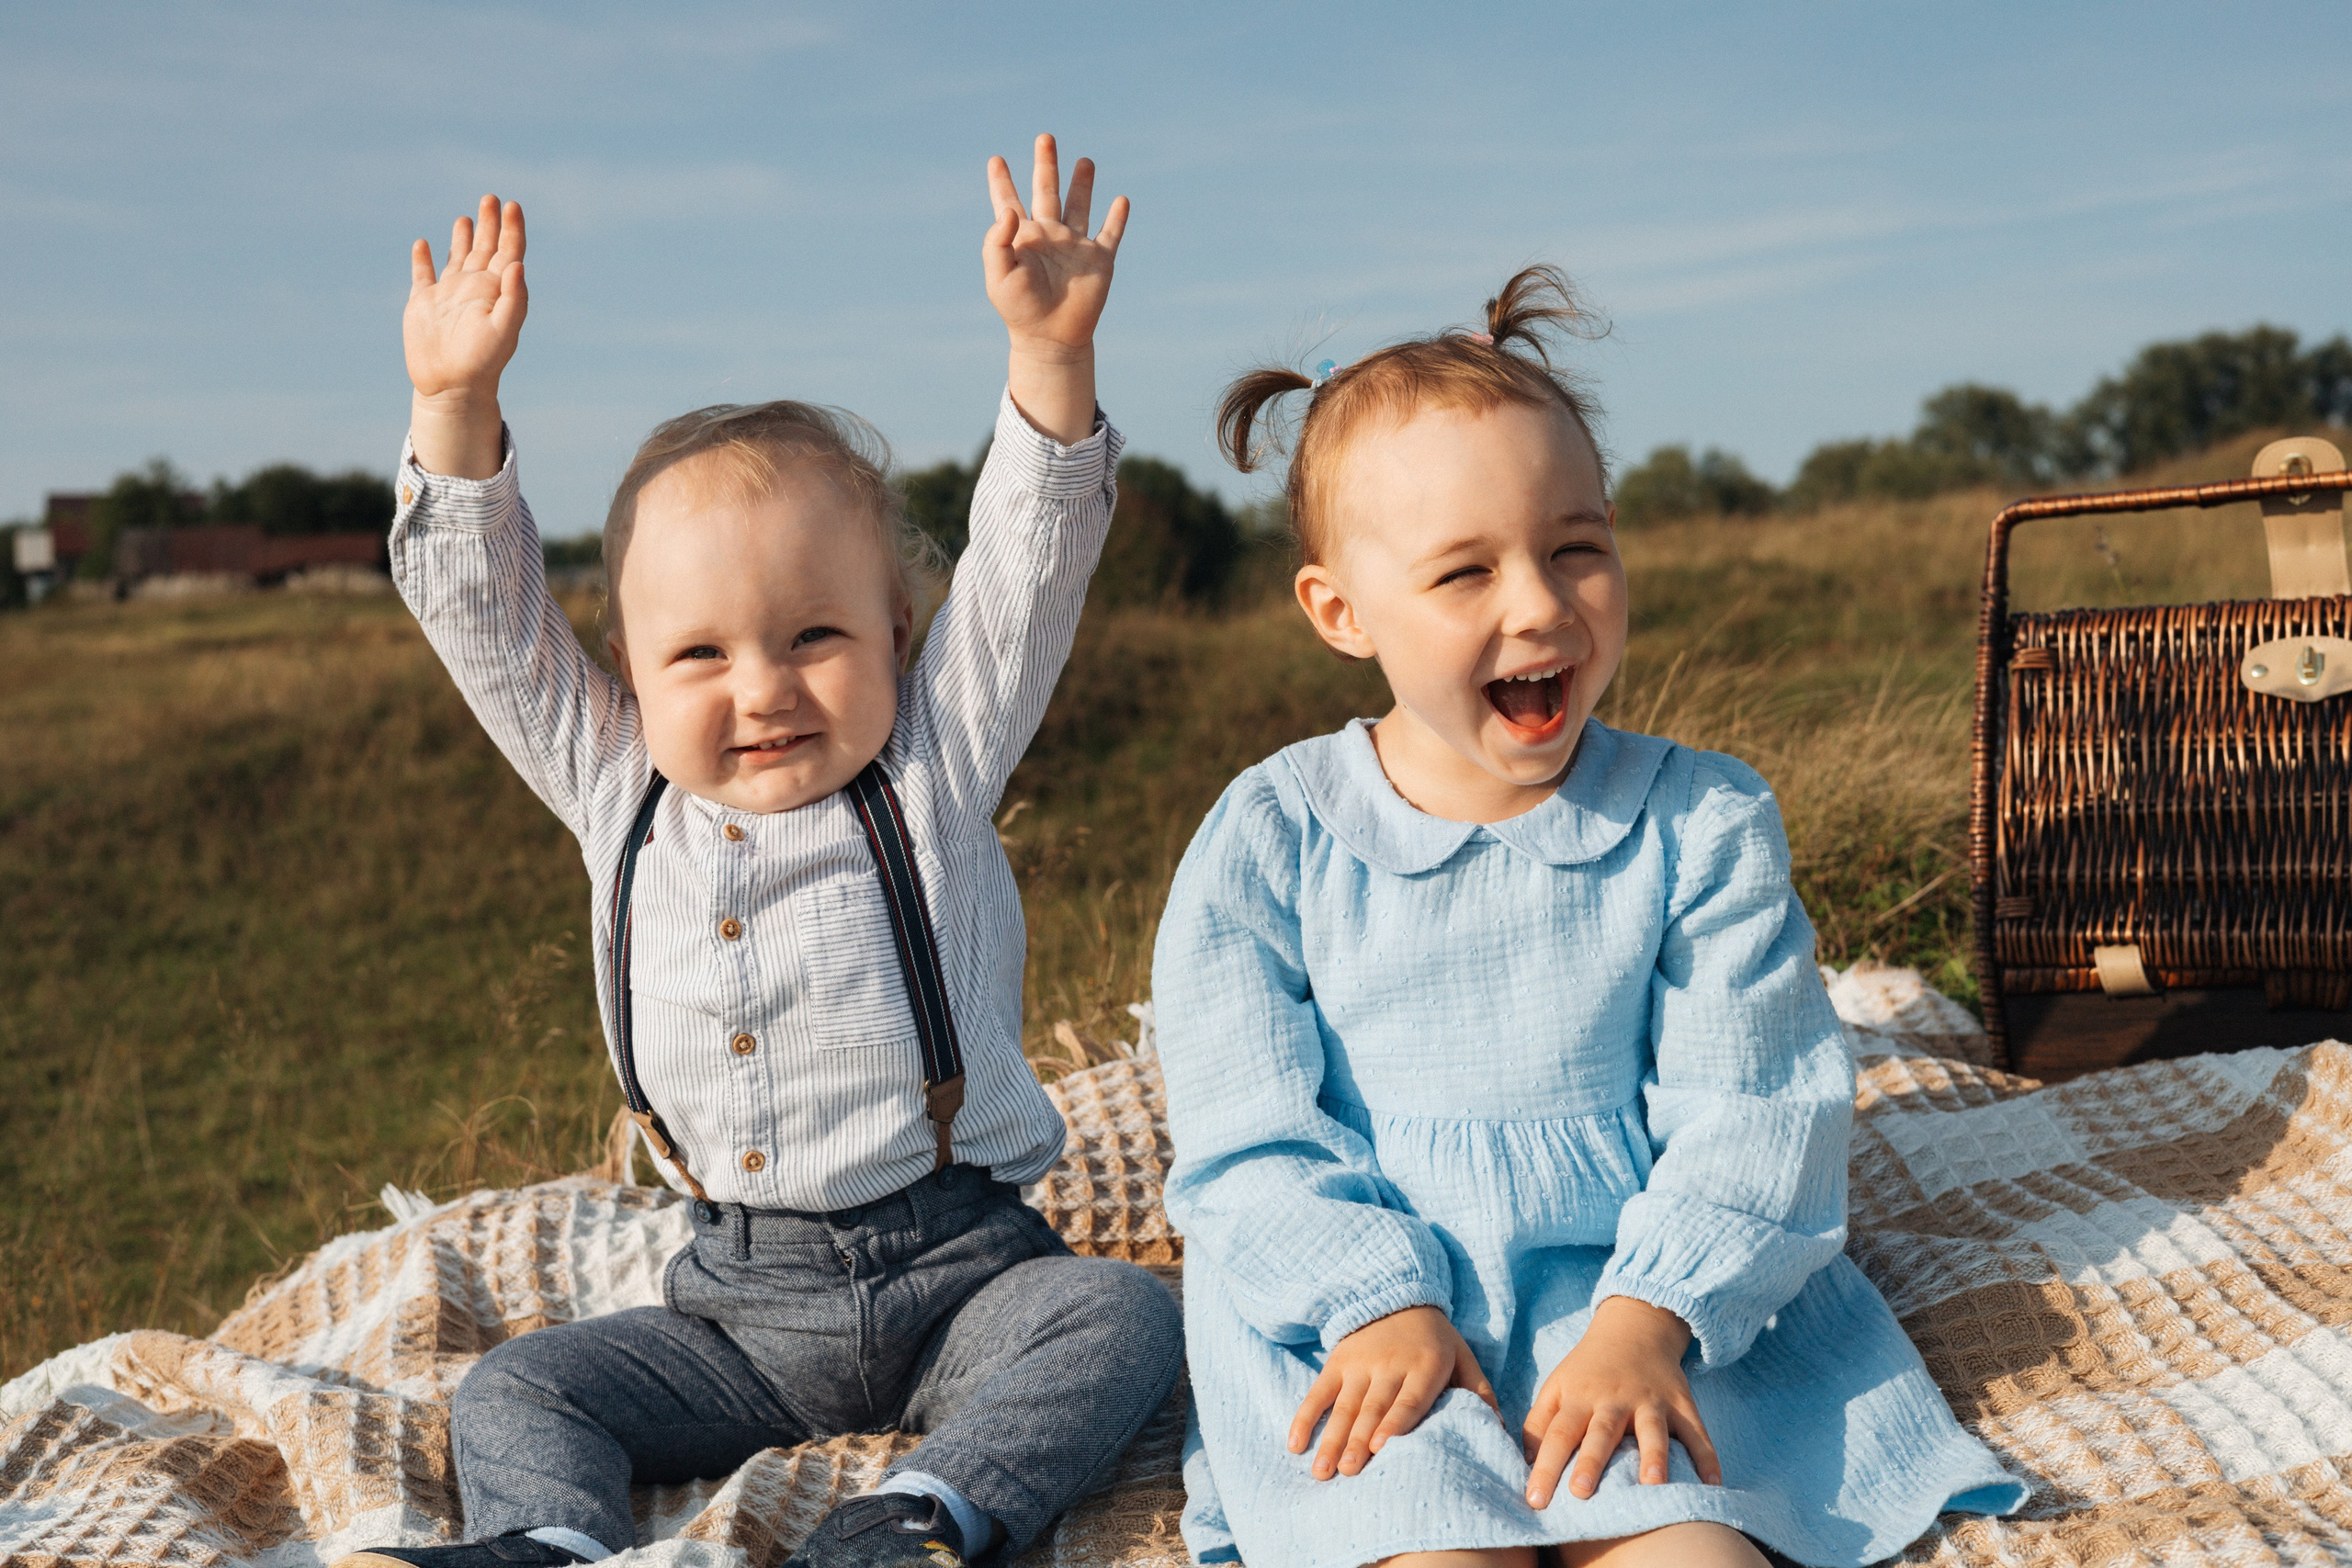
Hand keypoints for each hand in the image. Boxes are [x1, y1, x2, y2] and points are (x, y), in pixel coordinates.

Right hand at [404, 195, 526, 477]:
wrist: (452, 386)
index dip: (512, 229)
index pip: (509, 252)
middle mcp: (475, 288)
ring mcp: (449, 294)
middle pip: (485, 248)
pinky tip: (423, 244)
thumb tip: (519, 263)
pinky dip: (422, 259)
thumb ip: (514, 298)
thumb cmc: (483, 362)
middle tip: (491, 198)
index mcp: (497, 291)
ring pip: (458, 257)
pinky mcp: (424, 303)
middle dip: (489, 224)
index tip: (512, 206)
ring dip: (462, 237)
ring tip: (466, 218)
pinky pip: (423, 275)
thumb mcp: (504, 330)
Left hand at [983, 134, 1125, 443]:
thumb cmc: (1019, 309)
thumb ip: (997, 241)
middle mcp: (1050, 235)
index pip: (1009, 202)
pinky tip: (1121, 200)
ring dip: (1082, 184)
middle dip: (1046, 165)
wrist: (1050, 338)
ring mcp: (1075, 246)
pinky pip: (1110, 234)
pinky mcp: (1099, 260)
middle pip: (1046, 191)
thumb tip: (1009, 210)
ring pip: (1080, 206)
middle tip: (1045, 138)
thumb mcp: (999, 275)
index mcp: (1023, 237)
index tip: (996, 160)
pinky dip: (1117, 217)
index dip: (1002, 181)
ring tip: (1085, 161)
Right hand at [1288, 1305, 1498, 1480]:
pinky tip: (1295, 1444)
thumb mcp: (1463, 1357)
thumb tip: (1499, 1431)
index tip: (1380, 1447)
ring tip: (1322, 1471)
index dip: (1395, 1422)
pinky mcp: (1337, 1362)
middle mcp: (1390, 1365)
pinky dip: (1305, 1417)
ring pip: (1345, 1406)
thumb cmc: (1435, 1340)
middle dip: (1357, 1440)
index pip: (1410, 1398)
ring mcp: (1360, 1364)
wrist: (1395, 1296)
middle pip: (1373, 1407)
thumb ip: (1479, 1392)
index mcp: (1426, 1365)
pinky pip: (1318, 1392)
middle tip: (1347, 1471)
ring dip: (1331, 1438)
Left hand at [1523, 1296, 1721, 1507]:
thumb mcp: (1556, 1386)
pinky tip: (1712, 1482)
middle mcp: (1614, 1400)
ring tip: (1652, 1484)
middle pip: (1601, 1432)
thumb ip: (1538, 1424)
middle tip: (1582, 1492)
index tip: (1535, 1500)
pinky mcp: (1682, 1403)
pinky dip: (1706, 1456)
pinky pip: (1696, 1431)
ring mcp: (1651, 1401)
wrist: (1634, 1326)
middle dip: (1592, 1461)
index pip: (1557, 1434)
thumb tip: (1523, 1465)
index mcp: (1579, 1398)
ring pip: (1652, 1430)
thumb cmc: (1588, 1370)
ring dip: (1653, 1456)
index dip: (1545, 1467)